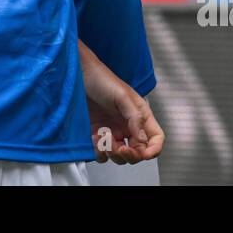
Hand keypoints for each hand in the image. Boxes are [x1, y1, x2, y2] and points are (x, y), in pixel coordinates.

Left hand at [81, 46, 164, 163]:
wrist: (78, 75)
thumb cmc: (102, 79)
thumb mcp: (123, 97)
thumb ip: (135, 118)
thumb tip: (142, 140)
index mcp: (140, 116)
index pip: (155, 139)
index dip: (153, 150)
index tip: (143, 154)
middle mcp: (128, 127)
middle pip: (138, 153)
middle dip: (130, 155)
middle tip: (120, 149)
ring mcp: (113, 132)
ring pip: (120, 157)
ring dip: (112, 154)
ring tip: (103, 138)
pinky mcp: (97, 135)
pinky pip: (102, 154)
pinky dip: (99, 152)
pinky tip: (94, 137)